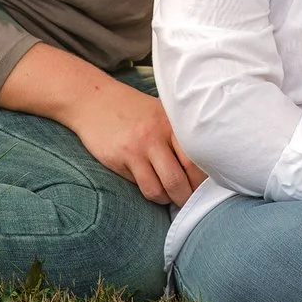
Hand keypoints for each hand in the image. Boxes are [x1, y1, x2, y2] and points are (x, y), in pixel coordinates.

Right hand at [61, 79, 204, 207]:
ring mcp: (137, 148)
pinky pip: (142, 187)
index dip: (204, 179)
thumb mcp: (161, 112)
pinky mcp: (120, 159)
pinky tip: (154, 189)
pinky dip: (152, 194)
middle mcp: (156, 134)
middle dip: (188, 196)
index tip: (207, 188)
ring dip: (169, 199)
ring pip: (161, 188)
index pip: (196, 157)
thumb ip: (179, 133)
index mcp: (172, 122)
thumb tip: (203, 164)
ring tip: (171, 196)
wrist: (94, 100)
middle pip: (180, 177)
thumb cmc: (133, 109)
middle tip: (190, 200)